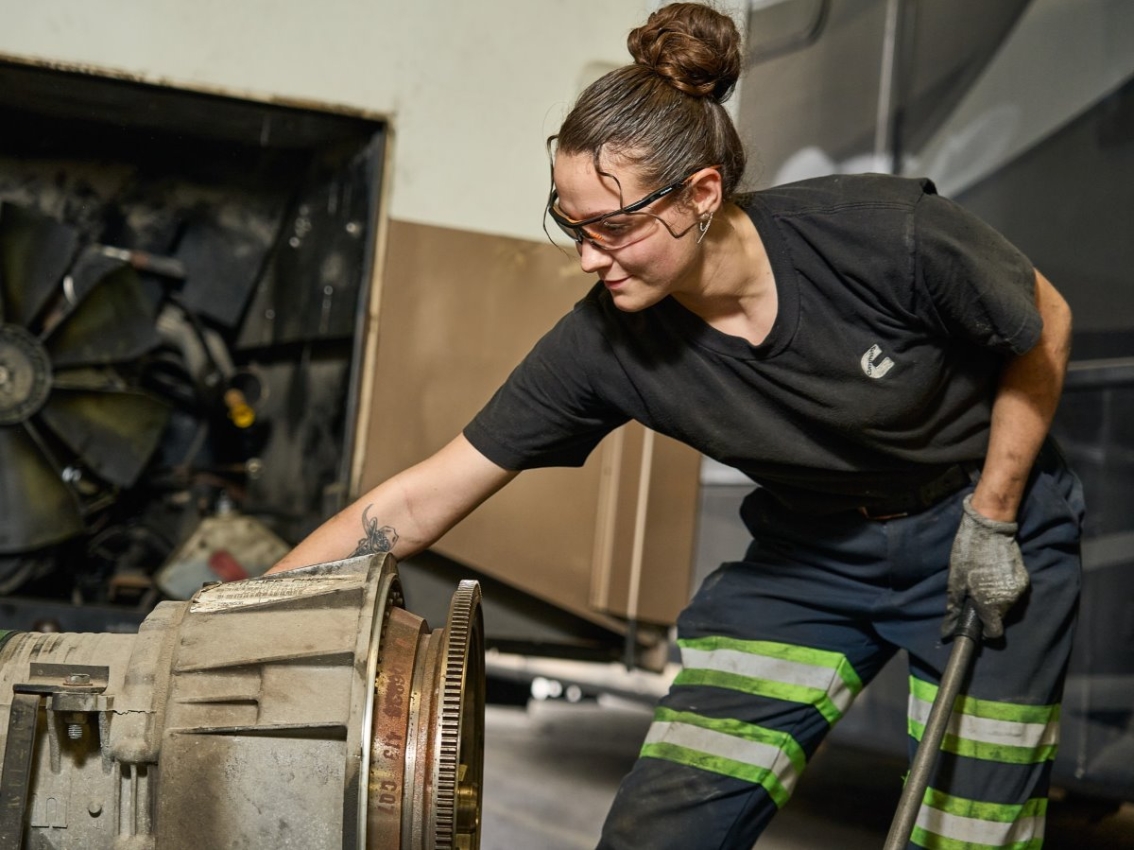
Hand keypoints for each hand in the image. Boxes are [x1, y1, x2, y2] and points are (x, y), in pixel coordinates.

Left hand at [943, 494, 1028, 638]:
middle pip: (999, 618)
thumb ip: (954, 608)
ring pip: (1006, 605)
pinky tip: (994, 576)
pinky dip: (1003, 590)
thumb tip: (947, 631)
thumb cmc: (969, 554)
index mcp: (990, 604)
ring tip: (983, 583)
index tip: (976, 621)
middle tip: (975, 594)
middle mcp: (1008, 600)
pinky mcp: (1025, 578)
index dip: (984, 630)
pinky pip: (1012, 593)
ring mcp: (1019, 589)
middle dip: (987, 611)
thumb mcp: (955, 581)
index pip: (994, 632)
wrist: (990, 529)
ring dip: (995, 600)